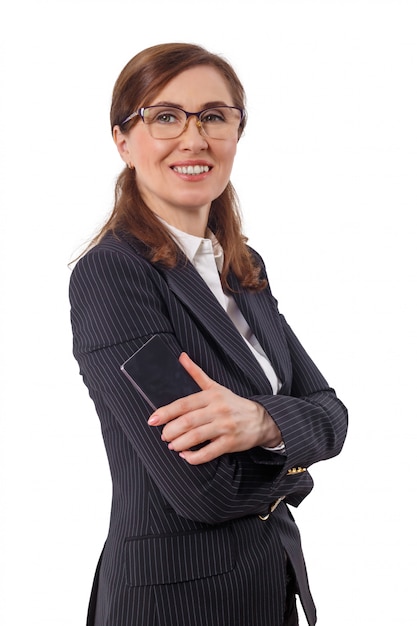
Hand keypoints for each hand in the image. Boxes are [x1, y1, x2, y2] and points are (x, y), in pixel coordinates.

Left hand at [147, 353, 281, 464]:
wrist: (261, 419)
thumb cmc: (233, 403)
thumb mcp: (216, 387)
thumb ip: (196, 374)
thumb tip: (181, 357)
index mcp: (211, 396)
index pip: (184, 404)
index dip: (166, 412)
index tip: (152, 419)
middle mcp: (218, 410)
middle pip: (188, 421)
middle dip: (171, 430)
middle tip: (163, 436)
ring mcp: (224, 427)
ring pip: (197, 437)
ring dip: (180, 443)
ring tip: (172, 446)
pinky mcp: (230, 443)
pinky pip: (209, 452)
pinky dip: (195, 456)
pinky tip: (186, 455)